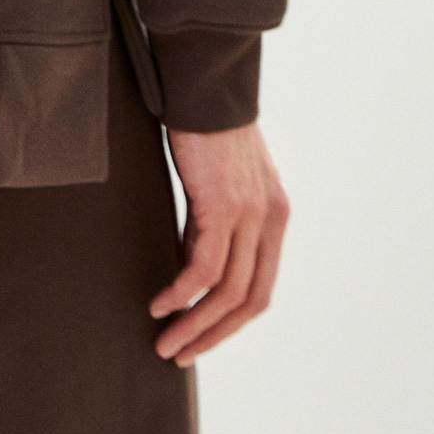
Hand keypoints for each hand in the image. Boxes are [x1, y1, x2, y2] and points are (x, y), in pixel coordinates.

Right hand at [150, 121, 288, 363]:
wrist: (205, 79)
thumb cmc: (205, 122)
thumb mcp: (220, 179)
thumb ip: (216, 220)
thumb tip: (192, 264)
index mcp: (274, 214)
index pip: (260, 287)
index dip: (230, 321)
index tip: (199, 337)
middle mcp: (270, 219)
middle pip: (249, 301)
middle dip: (213, 335)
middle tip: (179, 354)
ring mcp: (250, 214)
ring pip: (227, 292)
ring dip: (193, 324)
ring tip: (164, 342)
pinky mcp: (222, 204)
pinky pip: (203, 267)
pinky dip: (181, 293)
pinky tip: (159, 303)